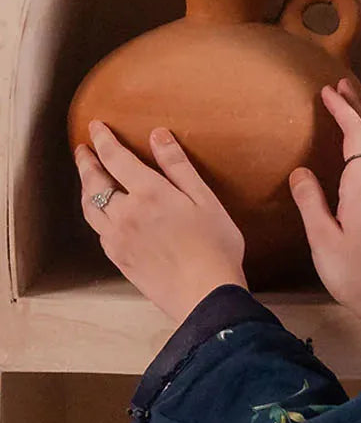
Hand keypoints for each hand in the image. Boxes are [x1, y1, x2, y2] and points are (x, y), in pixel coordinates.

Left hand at [75, 122, 247, 324]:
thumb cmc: (215, 248)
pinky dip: (95, 215)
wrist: (205, 295)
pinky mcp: (119, 259)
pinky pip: (99, 231)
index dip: (103, 139)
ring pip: (90, 208)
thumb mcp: (205, 200)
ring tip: (88, 180)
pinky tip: (103, 215)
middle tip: (83, 150)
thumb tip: (158, 136)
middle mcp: (125, 213)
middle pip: (94, 182)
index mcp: (149, 193)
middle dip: (86, 162)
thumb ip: (179, 167)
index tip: (96, 127)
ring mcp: (118, 238)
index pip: (115, 158)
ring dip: (86, 189)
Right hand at [289, 76, 360, 348]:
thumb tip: (300, 171)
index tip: (328, 91)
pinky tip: (358, 154)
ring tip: (348, 108)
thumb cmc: (358, 275)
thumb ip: (311, 202)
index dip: (343, 111)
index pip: (356, 136)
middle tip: (342, 85)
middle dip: (357, 108)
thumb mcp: (324, 240)